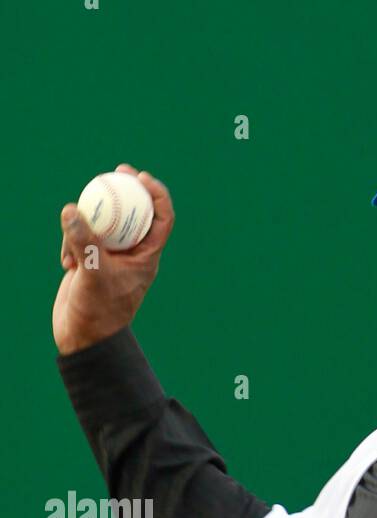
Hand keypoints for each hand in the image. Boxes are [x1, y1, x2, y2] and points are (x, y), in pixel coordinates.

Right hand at [53, 165, 174, 354]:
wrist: (82, 338)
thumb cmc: (97, 313)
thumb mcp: (92, 275)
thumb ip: (83, 242)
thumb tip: (72, 209)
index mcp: (146, 258)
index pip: (161, 220)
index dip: (157, 195)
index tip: (141, 177)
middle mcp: (132, 254)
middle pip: (134, 212)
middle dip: (126, 191)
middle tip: (116, 171)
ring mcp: (110, 255)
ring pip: (104, 222)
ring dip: (86, 225)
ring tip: (74, 251)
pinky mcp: (90, 258)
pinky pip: (81, 236)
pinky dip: (71, 243)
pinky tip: (67, 265)